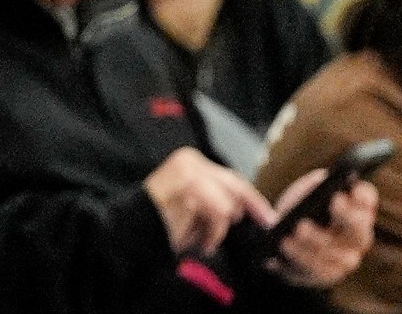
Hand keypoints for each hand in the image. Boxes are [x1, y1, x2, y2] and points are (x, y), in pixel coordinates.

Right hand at [145, 148, 274, 256]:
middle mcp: (190, 160)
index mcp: (191, 159)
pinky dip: (214, 233)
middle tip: (262, 224)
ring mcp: (189, 172)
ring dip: (220, 228)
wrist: (133, 229)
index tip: (268, 215)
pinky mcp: (188, 187)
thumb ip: (216, 196)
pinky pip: (218, 214)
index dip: (253, 199)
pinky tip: (202, 241)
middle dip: (251, 208)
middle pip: (234, 187)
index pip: (231, 178)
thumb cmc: (163, 219)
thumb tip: (246, 207)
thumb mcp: (194, 202)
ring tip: (206, 239)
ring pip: (228, 204)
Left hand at [266, 169, 377, 288]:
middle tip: (335, 201)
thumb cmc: (301, 210)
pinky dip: (299, 255)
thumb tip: (321, 181)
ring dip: (314, 238)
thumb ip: (315, 185)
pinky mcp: (326, 274)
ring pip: (333, 251)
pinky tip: (285, 243)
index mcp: (356, 210)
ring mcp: (345, 259)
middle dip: (348, 215)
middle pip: (358, 229)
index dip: (364, 196)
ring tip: (298, 227)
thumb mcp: (306, 192)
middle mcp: (357, 237)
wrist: (285, 241)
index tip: (354, 188)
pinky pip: (315, 268)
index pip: (367, 200)